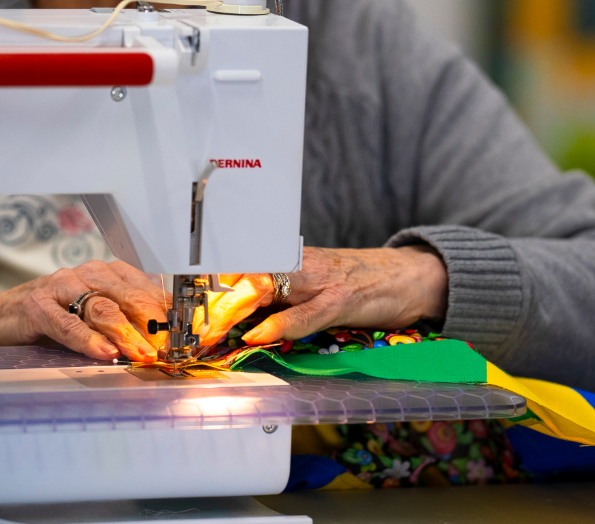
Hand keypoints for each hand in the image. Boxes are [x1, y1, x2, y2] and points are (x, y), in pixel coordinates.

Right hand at [0, 260, 170, 361]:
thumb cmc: (53, 318)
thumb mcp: (94, 318)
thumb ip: (127, 326)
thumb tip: (165, 347)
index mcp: (109, 275)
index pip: (148, 291)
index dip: (168, 316)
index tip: (185, 337)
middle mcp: (88, 274)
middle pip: (129, 298)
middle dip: (152, 325)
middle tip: (168, 349)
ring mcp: (62, 287)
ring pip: (102, 308)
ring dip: (126, 334)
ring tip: (141, 354)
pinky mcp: (38, 305)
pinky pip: (67, 323)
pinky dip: (88, 340)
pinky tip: (103, 352)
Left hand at [195, 246, 447, 345]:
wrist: (408, 275)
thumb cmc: (355, 282)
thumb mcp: (308, 286)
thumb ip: (275, 298)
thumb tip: (237, 319)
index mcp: (286, 260)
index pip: (238, 267)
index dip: (208, 286)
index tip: (185, 305)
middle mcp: (298, 263)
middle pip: (243, 275)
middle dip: (213, 300)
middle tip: (190, 324)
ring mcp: (320, 279)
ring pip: (268, 288)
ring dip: (236, 311)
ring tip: (212, 330)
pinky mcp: (342, 298)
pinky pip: (306, 313)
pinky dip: (282, 324)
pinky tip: (260, 334)